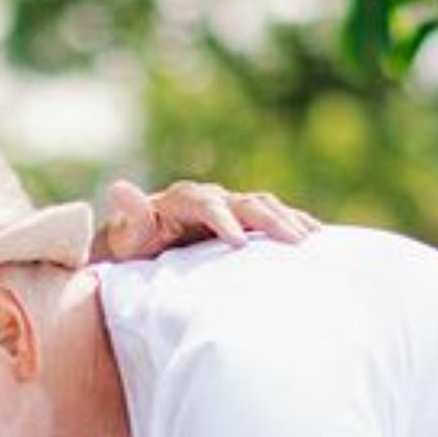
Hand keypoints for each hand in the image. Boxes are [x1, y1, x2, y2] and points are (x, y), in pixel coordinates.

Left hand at [95, 179, 319, 260]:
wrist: (142, 250)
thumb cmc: (133, 247)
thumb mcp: (127, 235)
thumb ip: (129, 215)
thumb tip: (118, 187)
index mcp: (184, 200)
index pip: (207, 205)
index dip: (223, 220)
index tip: (239, 242)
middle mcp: (212, 198)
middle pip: (246, 203)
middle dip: (271, 221)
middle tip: (294, 242)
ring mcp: (231, 208)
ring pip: (266, 207)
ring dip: (290, 221)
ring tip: (312, 240)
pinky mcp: (244, 222)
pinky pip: (274, 218)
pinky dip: (296, 224)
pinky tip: (319, 239)